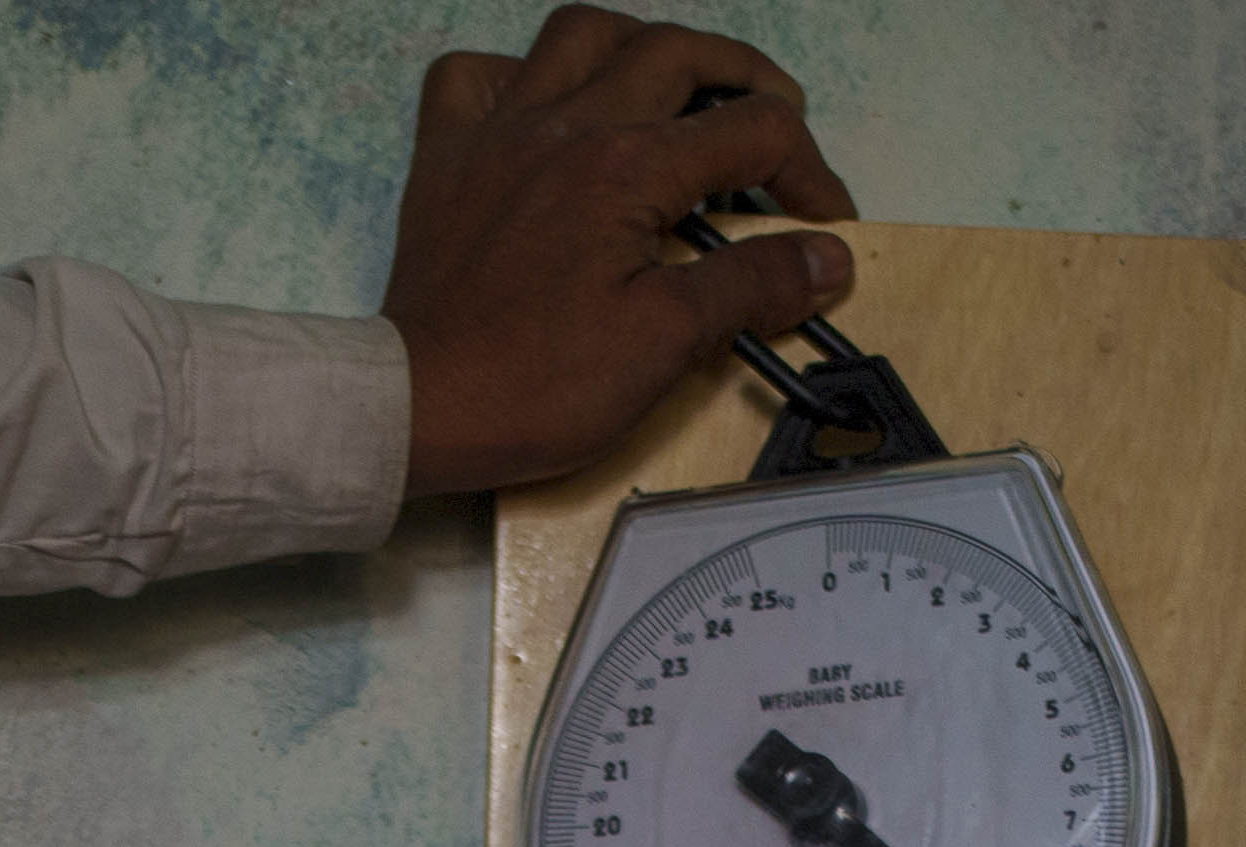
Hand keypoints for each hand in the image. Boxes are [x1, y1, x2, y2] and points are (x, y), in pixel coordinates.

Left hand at [385, 13, 855, 501]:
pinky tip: (548, 108)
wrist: (419, 410)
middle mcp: (564, 125)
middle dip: (744, 78)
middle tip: (777, 122)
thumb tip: (826, 257)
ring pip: (582, 34)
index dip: (809, 172)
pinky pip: (477, 74)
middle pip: (676, 54)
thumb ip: (750, 286)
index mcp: (626, 168)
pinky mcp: (446, 156)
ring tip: (674, 88)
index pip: (750, 133)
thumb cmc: (536, 385)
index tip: (826, 225)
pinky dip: (519, 74)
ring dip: (642, 46)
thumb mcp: (664, 345)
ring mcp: (499, 132)